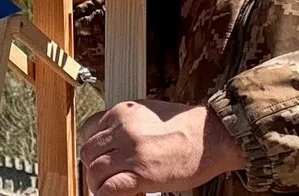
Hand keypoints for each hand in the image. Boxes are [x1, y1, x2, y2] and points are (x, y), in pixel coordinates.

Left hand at [79, 100, 244, 194]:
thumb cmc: (185, 126)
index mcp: (123, 111)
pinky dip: (107, 195)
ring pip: (94, 171)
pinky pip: (108, 189)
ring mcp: (131, 151)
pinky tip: (118, 195)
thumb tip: (110, 141)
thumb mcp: (149, 112)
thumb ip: (126, 123)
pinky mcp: (141, 174)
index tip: (101, 157)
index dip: (93, 148)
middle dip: (94, 167)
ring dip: (99, 184)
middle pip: (88, 152)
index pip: (88, 130)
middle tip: (106, 176)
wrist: (210, 136)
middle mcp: (122, 129)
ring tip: (111, 188)